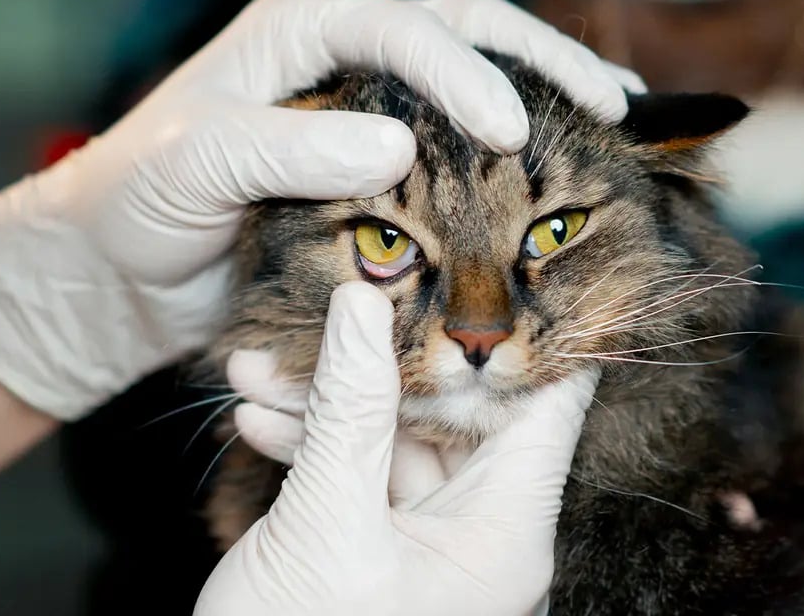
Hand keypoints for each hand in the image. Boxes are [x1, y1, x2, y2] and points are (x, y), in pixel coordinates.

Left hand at [0, 0, 638, 419]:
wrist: (123, 265)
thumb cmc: (139, 205)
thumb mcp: (196, 168)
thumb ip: (287, 151)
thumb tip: (400, 145)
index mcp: (301, 32)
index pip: (404, 31)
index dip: (464, 75)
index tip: (509, 134)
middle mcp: (343, 55)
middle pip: (463, 30)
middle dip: (539, 64)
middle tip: (608, 108)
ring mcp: (366, 104)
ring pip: (476, 74)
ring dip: (545, 92)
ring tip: (614, 120)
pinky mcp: (379, 160)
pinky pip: (463, 138)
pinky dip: (518, 144)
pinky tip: (559, 167)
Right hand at [195, 282, 597, 615]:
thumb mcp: (326, 524)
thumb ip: (347, 411)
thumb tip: (363, 306)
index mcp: (505, 532)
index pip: (546, 404)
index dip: (524, 331)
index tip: (489, 263)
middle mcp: (481, 530)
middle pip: (454, 409)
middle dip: (378, 361)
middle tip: (326, 313)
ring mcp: (430, 537)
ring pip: (394, 433)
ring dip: (327, 399)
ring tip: (257, 368)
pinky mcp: (382, 540)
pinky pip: (360, 469)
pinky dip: (312, 439)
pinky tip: (259, 416)